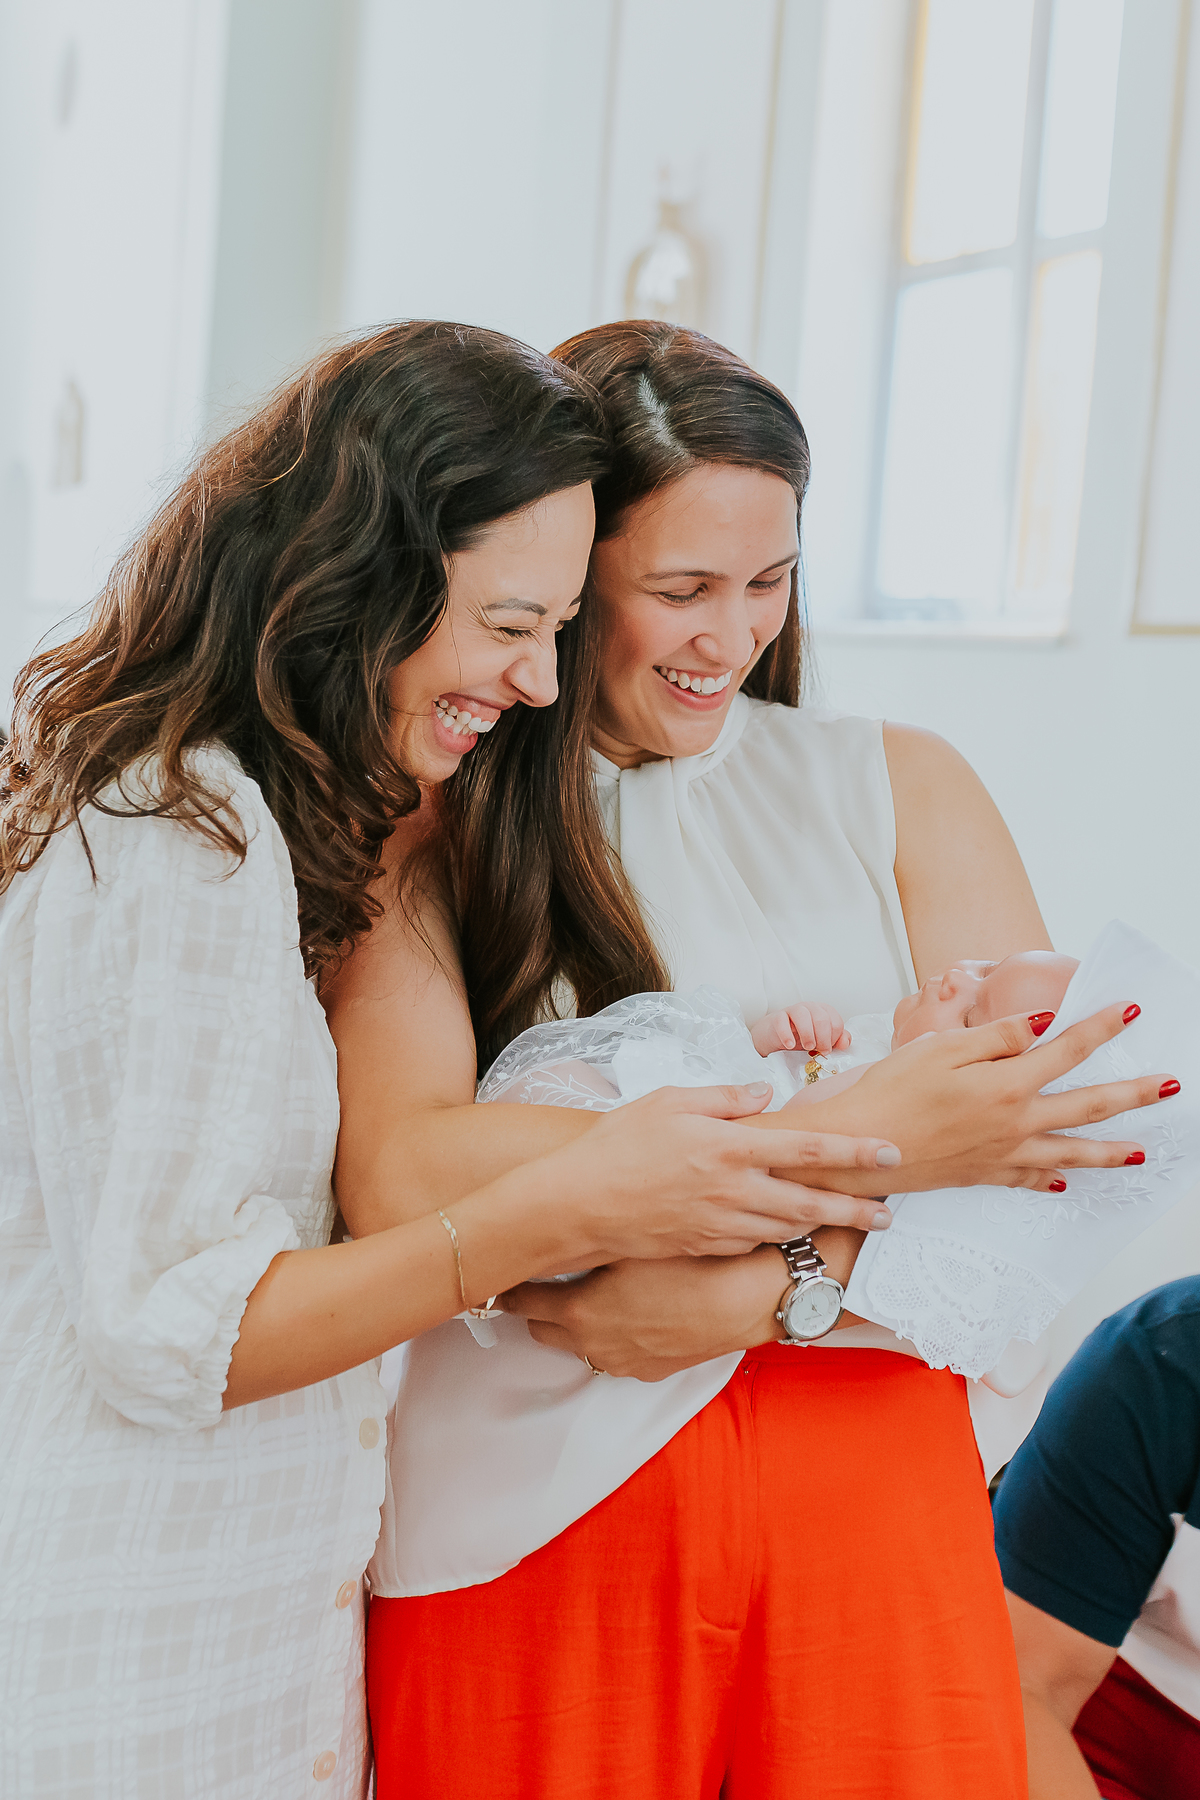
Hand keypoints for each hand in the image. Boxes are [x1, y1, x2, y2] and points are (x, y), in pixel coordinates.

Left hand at [500, 1248, 787, 1380]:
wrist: (748, 1298)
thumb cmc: (691, 1262)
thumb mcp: (630, 1240)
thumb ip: (587, 1239)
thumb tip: (556, 1230)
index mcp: (580, 1311)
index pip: (520, 1302)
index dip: (509, 1285)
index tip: (506, 1272)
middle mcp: (594, 1344)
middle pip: (541, 1329)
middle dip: (539, 1306)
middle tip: (548, 1276)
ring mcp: (622, 1362)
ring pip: (578, 1344)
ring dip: (577, 1322)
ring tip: (595, 1290)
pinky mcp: (651, 1370)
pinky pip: (615, 1353)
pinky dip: (612, 1334)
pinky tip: (633, 1308)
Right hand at [537, 1083, 899, 1262]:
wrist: (577, 1204)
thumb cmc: (617, 1144)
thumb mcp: (668, 1101)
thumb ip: (722, 1097)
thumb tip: (762, 1094)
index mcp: (730, 1147)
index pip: (808, 1150)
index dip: (856, 1152)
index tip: (891, 1153)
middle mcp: (734, 1190)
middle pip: (811, 1201)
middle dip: (857, 1208)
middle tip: (891, 1213)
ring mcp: (721, 1225)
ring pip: (788, 1228)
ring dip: (826, 1226)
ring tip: (856, 1223)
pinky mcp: (705, 1247)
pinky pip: (754, 1242)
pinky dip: (779, 1236)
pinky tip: (790, 1230)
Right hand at [750, 1002, 850, 1056]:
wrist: (775, 1038)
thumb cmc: (800, 1038)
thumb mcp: (821, 1041)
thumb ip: (837, 1041)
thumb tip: (845, 1043)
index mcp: (823, 1012)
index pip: (835, 1021)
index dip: (834, 1037)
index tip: (828, 1049)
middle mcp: (809, 1007)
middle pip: (821, 1017)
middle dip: (823, 1037)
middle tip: (819, 1051)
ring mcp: (792, 1010)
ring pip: (803, 1014)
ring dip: (807, 1033)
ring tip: (807, 1047)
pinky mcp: (777, 1017)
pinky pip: (782, 1021)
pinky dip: (787, 1034)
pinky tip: (790, 1045)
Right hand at [785, 1003, 1176, 1195]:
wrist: (856, 1150)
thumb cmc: (890, 1091)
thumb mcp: (940, 1047)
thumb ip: (997, 1035)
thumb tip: (1044, 1022)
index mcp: (1006, 1083)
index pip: (1067, 1049)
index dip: (1101, 1027)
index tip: (1132, 1012)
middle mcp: (1014, 1122)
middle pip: (1087, 1106)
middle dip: (1133, 1094)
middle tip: (1170, 1087)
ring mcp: (1002, 1153)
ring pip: (1071, 1152)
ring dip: (1112, 1152)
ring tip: (1142, 1154)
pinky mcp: (983, 1174)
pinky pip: (1031, 1177)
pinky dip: (1053, 1177)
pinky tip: (1064, 1179)